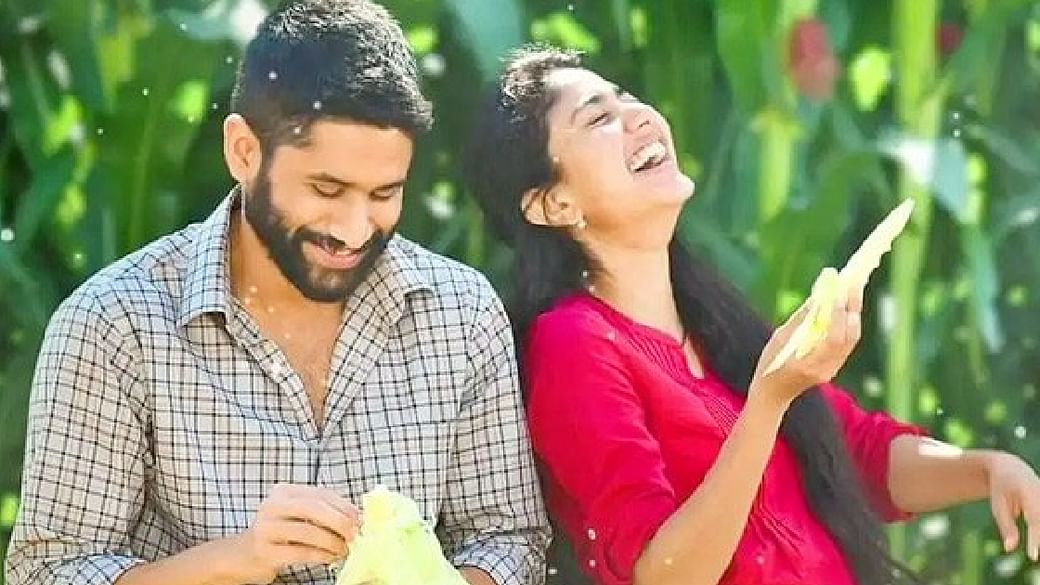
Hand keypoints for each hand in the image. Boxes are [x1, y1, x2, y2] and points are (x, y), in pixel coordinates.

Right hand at [227, 483, 360, 583]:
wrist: (242, 556)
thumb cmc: (278, 534)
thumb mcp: (297, 515)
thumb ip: (322, 511)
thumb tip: (356, 518)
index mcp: (284, 491)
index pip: (320, 494)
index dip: (344, 506)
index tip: (360, 519)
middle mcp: (273, 505)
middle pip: (314, 508)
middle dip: (340, 521)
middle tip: (355, 534)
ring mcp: (266, 528)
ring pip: (308, 531)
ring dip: (332, 542)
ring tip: (344, 549)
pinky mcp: (265, 551)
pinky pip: (300, 551)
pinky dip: (320, 555)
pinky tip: (330, 558)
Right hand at [751, 285, 863, 407]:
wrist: (773, 395)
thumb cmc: (769, 366)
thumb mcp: (779, 340)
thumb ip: (800, 321)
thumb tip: (819, 297)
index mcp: (808, 365)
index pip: (833, 339)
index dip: (838, 315)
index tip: (839, 292)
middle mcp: (825, 369)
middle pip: (849, 337)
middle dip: (852, 308)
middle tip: (853, 284)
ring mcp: (832, 370)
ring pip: (852, 339)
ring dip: (853, 313)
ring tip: (853, 290)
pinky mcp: (835, 367)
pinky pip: (847, 342)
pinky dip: (848, 323)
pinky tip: (846, 307)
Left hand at [987, 453, 1039, 559]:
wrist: (1010, 467)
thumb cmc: (1001, 489)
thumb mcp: (998, 504)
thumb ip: (1006, 526)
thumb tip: (1009, 549)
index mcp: (1027, 491)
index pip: (1034, 520)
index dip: (1035, 540)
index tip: (1033, 556)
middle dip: (1039, 537)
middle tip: (1034, 557)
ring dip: (1037, 532)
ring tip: (1033, 550)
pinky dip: (1037, 529)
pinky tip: (1034, 541)